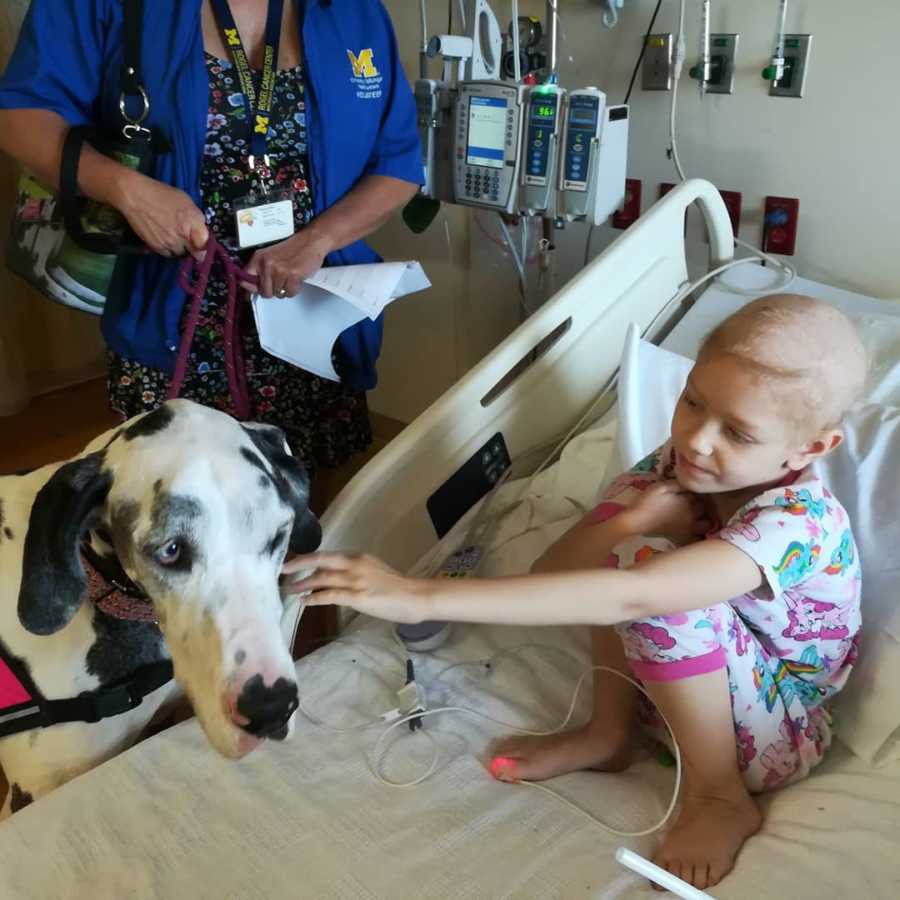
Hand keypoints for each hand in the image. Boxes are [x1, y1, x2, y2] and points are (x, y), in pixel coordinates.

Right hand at [115, 170, 207, 257]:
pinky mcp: (157, 248)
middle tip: (191, 242)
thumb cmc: (162, 194)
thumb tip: (202, 231)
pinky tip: (166, 239)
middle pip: (196, 254)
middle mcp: (182, 236)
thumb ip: (197, 218)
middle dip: (195, 250)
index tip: (203, 243)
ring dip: (182, 249)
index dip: (206, 245)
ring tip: (176, 238)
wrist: (135, 196)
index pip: (206, 245)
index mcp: (192, 222)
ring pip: (182, 254)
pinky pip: (169, 254)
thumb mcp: (187, 202)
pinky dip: (170, 250)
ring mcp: (169, 243)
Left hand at [244, 228, 331, 296]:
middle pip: (265, 292)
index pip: (246, 278)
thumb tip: (249, 289)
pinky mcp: (293, 276)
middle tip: (280, 282)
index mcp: (259, 258)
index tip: (252, 294)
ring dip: (285, 289)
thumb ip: (260, 271)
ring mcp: (280, 270)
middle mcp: (267, 264)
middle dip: (273, 291)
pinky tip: (296, 279)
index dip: (250, 289)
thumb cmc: (293, 249)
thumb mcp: (271, 256)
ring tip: (290, 278)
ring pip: (278, 293)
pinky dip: (294, 290)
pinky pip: (290, 293)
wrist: (310, 242)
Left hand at [281, 553, 432, 623]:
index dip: (307, 559)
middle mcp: (354, 564)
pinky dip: (314, 598)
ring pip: (321, 579)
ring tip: (288, 591)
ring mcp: (355, 580)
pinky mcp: (357, 597)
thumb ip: (356, 572)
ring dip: (302, 585)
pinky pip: (330, 596)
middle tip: (281, 571)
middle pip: (319, 561)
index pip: (327, 555)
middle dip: (298, 565)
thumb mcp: (374, 571)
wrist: (416, 597)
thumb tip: (337, 579)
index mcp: (358, 557)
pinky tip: (304, 602)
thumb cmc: (397, 587)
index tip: (293, 563)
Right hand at [620, 481, 708, 545]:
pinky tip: (695, 531)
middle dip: (702, 505)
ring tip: (699, 516)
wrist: (636, 521)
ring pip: (706, 525)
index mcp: (688, 502)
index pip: (701, 495)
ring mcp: (687, 529)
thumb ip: (678, 483)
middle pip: (704, 510)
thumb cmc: (647, 502)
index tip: (691, 490)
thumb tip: (690, 482)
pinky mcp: (681, 538)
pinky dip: (699, 535)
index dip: (696, 492)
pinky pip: (697, 538)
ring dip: (705, 520)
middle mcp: (692, 516)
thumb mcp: (661, 486)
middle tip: (695, 501)